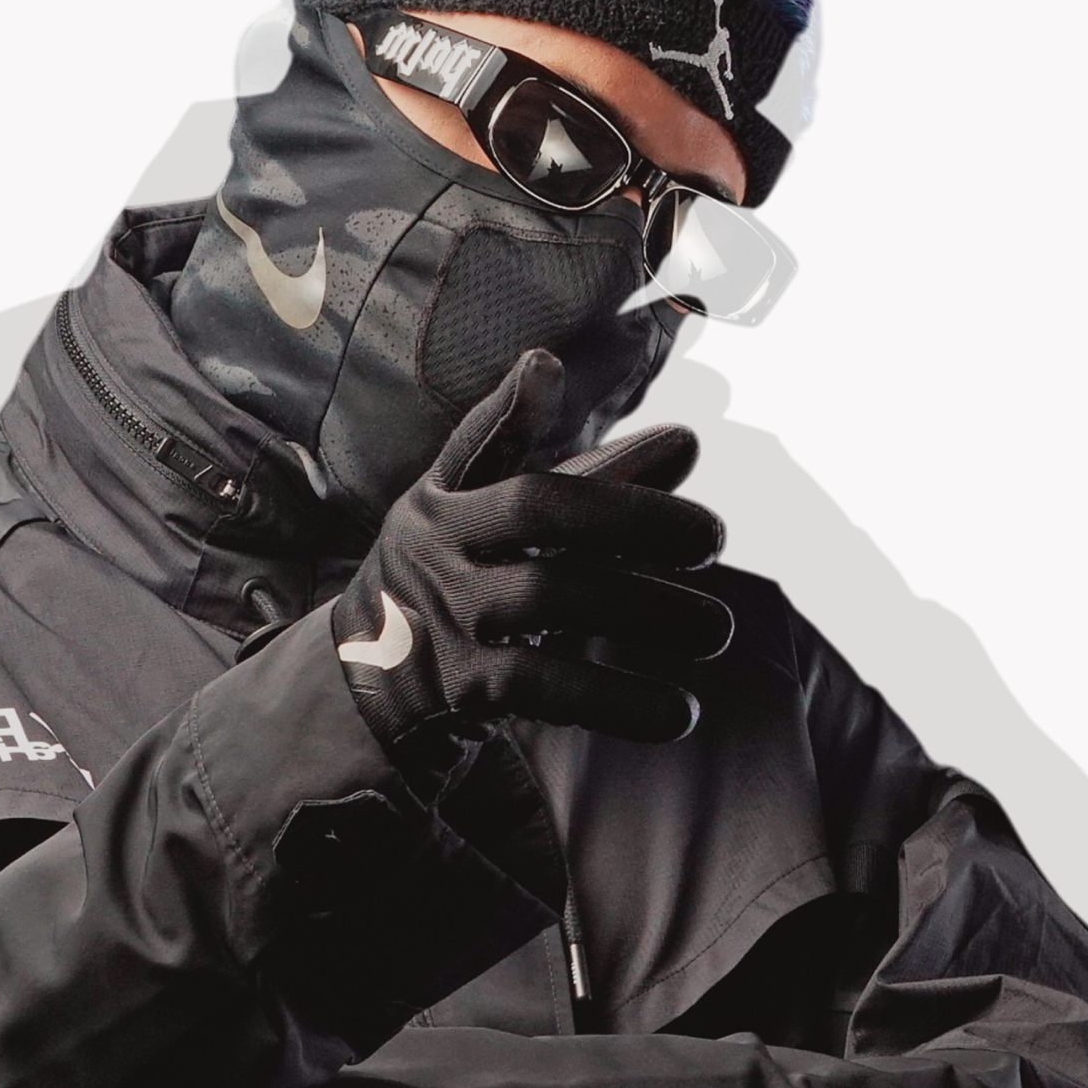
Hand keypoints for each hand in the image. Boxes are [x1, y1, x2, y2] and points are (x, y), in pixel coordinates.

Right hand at [331, 348, 733, 763]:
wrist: (370, 682)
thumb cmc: (463, 578)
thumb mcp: (493, 522)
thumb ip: (589, 481)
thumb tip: (689, 444)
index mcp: (447, 500)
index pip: (486, 444)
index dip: (517, 411)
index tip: (556, 375)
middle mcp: (442, 549)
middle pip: (538, 516)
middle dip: (634, 518)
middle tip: (714, 539)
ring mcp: (450, 617)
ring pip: (550, 598)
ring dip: (645, 612)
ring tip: (716, 630)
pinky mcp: (468, 689)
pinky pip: (552, 689)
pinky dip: (622, 702)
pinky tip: (681, 712)